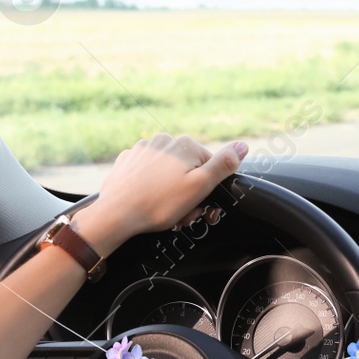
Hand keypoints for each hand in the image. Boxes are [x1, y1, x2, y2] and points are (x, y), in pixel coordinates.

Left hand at [74, 133, 246, 255]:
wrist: (116, 214)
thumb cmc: (158, 204)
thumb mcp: (200, 187)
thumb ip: (223, 165)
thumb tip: (243, 146)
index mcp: (185, 145)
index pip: (210, 167)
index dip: (211, 191)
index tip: (204, 211)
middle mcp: (164, 141)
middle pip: (189, 170)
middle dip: (190, 195)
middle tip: (183, 216)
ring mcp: (143, 150)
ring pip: (169, 173)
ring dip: (172, 193)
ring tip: (166, 213)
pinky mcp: (127, 162)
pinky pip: (148, 175)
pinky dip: (152, 188)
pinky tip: (149, 203)